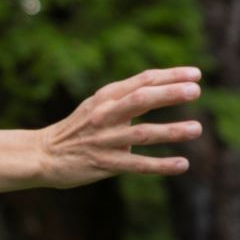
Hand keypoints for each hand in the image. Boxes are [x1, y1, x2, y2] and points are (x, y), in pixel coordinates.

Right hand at [39, 67, 202, 185]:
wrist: (43, 154)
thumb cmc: (78, 128)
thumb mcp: (97, 105)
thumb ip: (127, 99)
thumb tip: (165, 91)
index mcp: (105, 97)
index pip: (142, 81)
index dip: (170, 76)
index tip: (196, 74)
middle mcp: (105, 115)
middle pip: (141, 100)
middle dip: (169, 94)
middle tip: (195, 91)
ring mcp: (105, 140)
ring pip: (143, 134)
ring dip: (171, 131)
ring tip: (196, 128)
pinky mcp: (104, 163)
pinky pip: (137, 165)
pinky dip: (161, 165)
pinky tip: (182, 164)